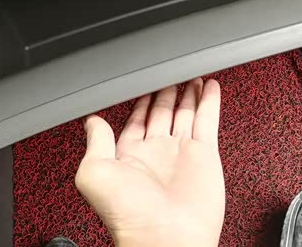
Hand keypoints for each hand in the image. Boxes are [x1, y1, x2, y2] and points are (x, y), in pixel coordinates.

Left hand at [75, 78, 224, 246]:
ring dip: (189, 93)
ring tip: (192, 75)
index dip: (140, 99)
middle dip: (166, 91)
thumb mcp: (94, 173)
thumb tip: (91, 120)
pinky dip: (210, 102)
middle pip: (162, 112)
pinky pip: (208, 120)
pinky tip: (210, 87)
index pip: (136, 118)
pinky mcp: (205, 154)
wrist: (166, 239)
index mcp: (130, 155)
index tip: (143, 81)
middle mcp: (157, 152)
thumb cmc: (128, 215)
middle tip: (170, 71)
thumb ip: (95, 142)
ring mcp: (182, 152)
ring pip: (185, 113)